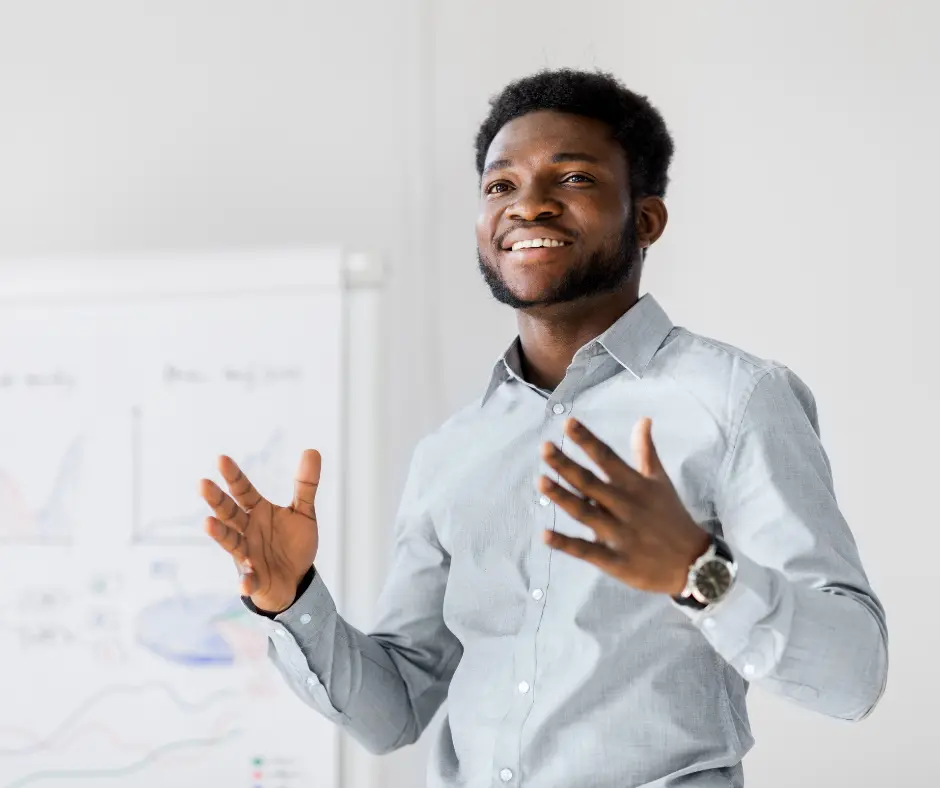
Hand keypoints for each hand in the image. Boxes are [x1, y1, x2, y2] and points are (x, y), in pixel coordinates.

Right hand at [199, 450, 320, 612]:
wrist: (296, 579)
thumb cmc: (293, 544)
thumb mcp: (303, 512)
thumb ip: (306, 485)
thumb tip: (312, 450)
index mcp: (257, 511)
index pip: (242, 490)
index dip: (233, 475)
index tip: (221, 458)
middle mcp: (247, 530)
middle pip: (229, 512)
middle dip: (216, 500)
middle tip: (202, 483)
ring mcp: (248, 554)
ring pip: (231, 542)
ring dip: (220, 534)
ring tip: (207, 523)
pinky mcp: (255, 579)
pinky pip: (249, 580)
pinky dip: (246, 581)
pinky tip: (244, 583)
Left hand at [538, 417, 709, 594]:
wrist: (693, 563)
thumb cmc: (671, 516)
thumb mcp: (660, 481)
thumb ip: (646, 451)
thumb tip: (643, 419)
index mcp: (635, 485)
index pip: (608, 458)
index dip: (588, 440)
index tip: (568, 423)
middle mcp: (626, 506)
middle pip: (591, 483)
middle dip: (566, 465)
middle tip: (544, 448)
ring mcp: (620, 534)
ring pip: (585, 514)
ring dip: (562, 498)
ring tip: (540, 481)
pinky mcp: (615, 560)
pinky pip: (587, 551)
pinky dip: (566, 544)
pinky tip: (545, 535)